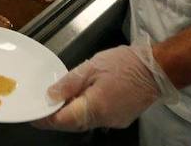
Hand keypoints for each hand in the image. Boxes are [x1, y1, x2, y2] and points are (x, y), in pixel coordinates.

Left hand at [35, 42, 172, 131]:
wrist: (156, 69)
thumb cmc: (125, 64)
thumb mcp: (92, 66)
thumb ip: (69, 82)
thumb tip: (49, 96)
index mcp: (94, 107)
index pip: (62, 120)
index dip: (46, 118)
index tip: (34, 114)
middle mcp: (102, 120)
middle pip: (72, 124)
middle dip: (56, 117)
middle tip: (43, 107)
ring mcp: (112, 121)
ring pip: (84, 123)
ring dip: (70, 114)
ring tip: (60, 101)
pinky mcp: (120, 118)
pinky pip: (96, 119)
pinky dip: (84, 111)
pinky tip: (81, 99)